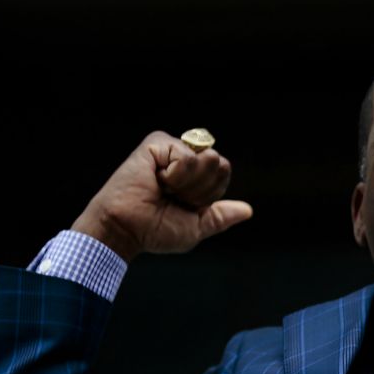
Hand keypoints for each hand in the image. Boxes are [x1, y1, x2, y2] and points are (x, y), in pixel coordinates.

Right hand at [71, 131, 253, 261]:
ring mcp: (171, 148)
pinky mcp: (157, 143)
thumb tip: (248, 211)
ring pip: (209, 158)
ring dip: (190, 184)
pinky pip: (188, 157)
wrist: (126, 230)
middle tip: (174, 197)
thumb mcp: (196, 227)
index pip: (224, 172)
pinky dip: (177, 176)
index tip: (184, 205)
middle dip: (203, 189)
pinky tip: (157, 180)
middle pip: (221, 163)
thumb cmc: (154, 230)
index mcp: (194, 176)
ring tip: (164, 189)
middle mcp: (184, 158)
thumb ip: (221, 216)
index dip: (211, 194)